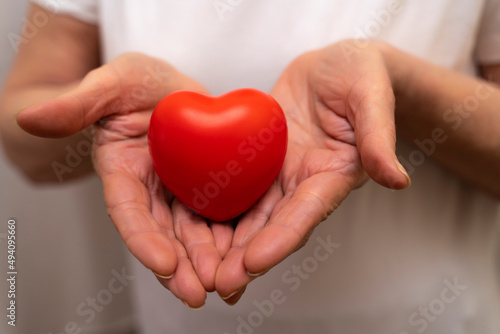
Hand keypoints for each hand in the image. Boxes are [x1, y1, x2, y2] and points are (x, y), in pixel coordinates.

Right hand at [16, 53, 227, 307]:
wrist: (170, 85)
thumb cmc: (137, 82)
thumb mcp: (112, 84)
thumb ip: (77, 103)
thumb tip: (29, 118)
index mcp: (122, 174)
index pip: (129, 213)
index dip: (143, 240)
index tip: (164, 264)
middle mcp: (150, 191)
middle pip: (163, 234)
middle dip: (180, 266)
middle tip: (199, 292)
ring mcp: (179, 191)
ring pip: (192, 232)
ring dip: (206, 261)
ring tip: (228, 283)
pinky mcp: (206, 187)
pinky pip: (218, 215)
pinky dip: (228, 236)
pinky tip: (246, 254)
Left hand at [214, 40, 410, 303]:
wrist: (335, 67)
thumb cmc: (360, 76)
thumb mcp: (371, 96)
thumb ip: (379, 137)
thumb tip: (397, 179)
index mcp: (333, 174)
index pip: (305, 213)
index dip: (280, 239)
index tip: (254, 263)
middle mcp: (304, 183)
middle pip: (273, 226)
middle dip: (246, 257)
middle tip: (217, 285)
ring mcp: (280, 174)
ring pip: (251, 216)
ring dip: (227, 245)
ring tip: (200, 271)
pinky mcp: (260, 161)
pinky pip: (236, 188)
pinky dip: (217, 210)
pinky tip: (193, 229)